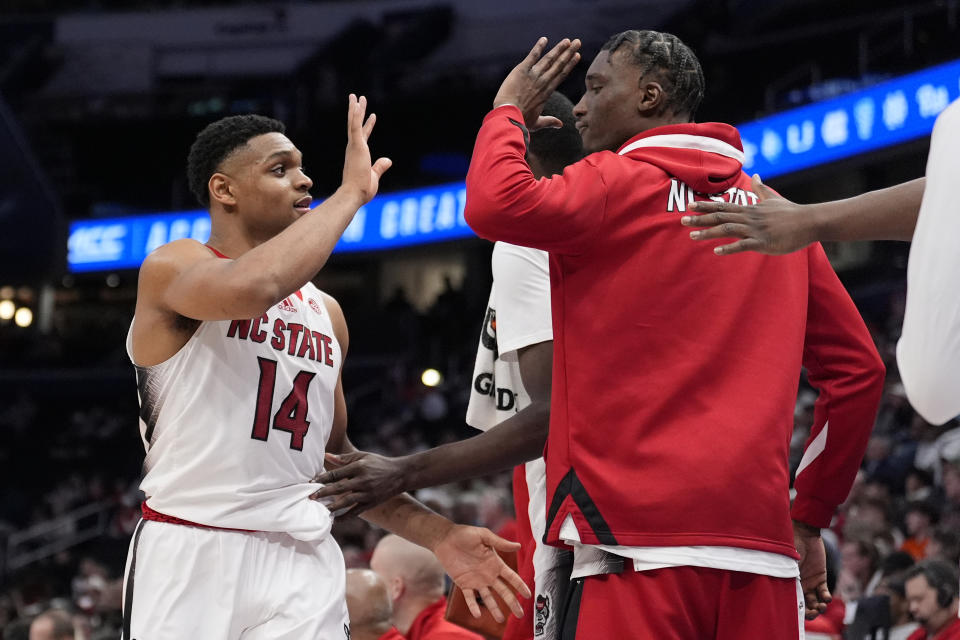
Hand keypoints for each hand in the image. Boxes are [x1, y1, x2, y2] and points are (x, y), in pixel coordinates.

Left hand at [309, 451, 408, 515]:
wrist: (400, 474)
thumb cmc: (378, 463)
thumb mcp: (363, 456)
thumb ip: (344, 458)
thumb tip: (326, 456)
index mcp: (359, 467)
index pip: (336, 473)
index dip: (322, 478)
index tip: (310, 483)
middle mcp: (363, 480)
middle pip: (339, 488)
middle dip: (323, 493)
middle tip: (310, 497)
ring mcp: (367, 493)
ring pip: (346, 501)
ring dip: (332, 506)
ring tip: (320, 510)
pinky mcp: (371, 503)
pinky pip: (356, 511)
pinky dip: (345, 517)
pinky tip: (334, 521)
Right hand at [342, 94, 391, 203]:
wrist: (353, 195)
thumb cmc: (361, 190)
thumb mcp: (374, 176)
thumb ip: (380, 166)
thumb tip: (388, 160)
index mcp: (358, 155)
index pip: (363, 136)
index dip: (368, 126)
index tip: (372, 115)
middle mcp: (354, 149)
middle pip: (355, 126)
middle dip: (358, 112)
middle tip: (358, 98)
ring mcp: (354, 147)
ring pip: (353, 123)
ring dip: (355, 109)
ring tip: (356, 96)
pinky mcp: (356, 146)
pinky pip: (354, 127)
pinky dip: (354, 116)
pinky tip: (355, 105)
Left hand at [432, 524, 530, 622]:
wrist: (445, 538)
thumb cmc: (465, 534)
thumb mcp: (484, 535)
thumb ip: (500, 543)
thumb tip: (518, 545)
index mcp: (495, 563)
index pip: (511, 577)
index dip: (519, 585)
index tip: (528, 595)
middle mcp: (488, 574)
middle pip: (503, 591)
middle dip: (512, 602)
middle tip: (520, 614)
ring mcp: (476, 580)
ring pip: (488, 598)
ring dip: (494, 609)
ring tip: (500, 620)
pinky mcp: (463, 583)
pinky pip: (470, 597)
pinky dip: (473, 606)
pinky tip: (477, 614)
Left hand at [493, 37, 580, 130]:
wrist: (508, 115)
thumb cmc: (521, 121)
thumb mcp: (536, 123)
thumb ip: (549, 122)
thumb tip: (560, 125)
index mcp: (547, 92)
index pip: (561, 75)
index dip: (570, 64)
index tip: (577, 55)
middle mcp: (543, 82)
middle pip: (559, 64)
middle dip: (568, 52)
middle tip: (577, 42)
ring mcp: (533, 75)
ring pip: (549, 59)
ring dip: (558, 48)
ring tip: (567, 40)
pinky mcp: (522, 70)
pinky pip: (532, 56)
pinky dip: (538, 47)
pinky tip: (544, 39)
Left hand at [680, 174, 816, 254]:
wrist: (810, 222)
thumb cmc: (791, 212)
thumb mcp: (773, 199)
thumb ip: (760, 189)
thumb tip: (756, 175)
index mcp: (749, 209)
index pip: (722, 206)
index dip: (705, 206)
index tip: (689, 206)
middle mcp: (749, 218)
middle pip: (720, 217)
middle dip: (700, 219)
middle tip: (682, 221)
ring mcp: (756, 230)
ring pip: (728, 230)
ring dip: (709, 233)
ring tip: (692, 236)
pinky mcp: (764, 242)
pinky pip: (744, 245)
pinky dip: (729, 248)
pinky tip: (716, 252)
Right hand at [793, 520, 830, 619]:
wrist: (804, 534)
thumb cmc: (791, 546)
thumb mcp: (786, 563)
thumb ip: (784, 575)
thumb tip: (780, 592)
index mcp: (788, 583)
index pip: (793, 602)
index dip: (798, 611)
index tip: (802, 612)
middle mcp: (799, 585)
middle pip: (805, 606)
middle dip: (811, 613)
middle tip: (815, 611)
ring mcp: (810, 583)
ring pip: (815, 602)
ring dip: (819, 607)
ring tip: (822, 605)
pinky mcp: (820, 578)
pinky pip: (824, 592)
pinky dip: (826, 598)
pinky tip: (826, 597)